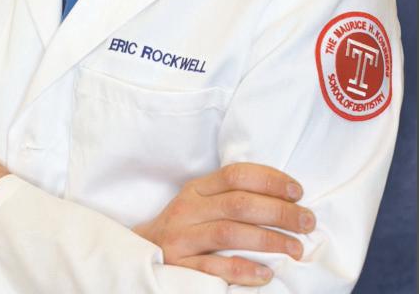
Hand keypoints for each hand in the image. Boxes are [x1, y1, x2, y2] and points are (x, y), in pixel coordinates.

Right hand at [133, 163, 314, 286]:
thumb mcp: (200, 204)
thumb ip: (230, 197)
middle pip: (238, 203)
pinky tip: (267, 274)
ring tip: (296, 248)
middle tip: (308, 221)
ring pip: (229, 232)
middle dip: (279, 211)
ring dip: (268, 240)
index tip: (298, 191)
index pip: (235, 174)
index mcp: (197, 189)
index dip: (269, 180)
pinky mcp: (178, 266)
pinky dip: (242, 270)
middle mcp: (188, 209)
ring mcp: (181, 238)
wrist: (141, 252)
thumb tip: (285, 199)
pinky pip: (213, 268)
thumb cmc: (184, 227)